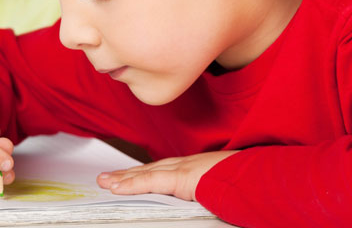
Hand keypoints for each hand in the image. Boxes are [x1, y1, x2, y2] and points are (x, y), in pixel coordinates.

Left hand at [97, 150, 237, 200]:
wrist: (261, 178)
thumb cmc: (249, 183)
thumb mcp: (224, 189)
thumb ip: (208, 194)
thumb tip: (202, 203)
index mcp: (196, 168)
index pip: (163, 171)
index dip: (143, 174)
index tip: (128, 177)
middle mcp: (186, 165)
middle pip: (149, 170)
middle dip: (127, 175)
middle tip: (107, 179)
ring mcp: (183, 169)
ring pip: (145, 174)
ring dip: (123, 179)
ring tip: (105, 182)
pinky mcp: (181, 178)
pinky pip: (150, 182)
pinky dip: (131, 184)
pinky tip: (115, 186)